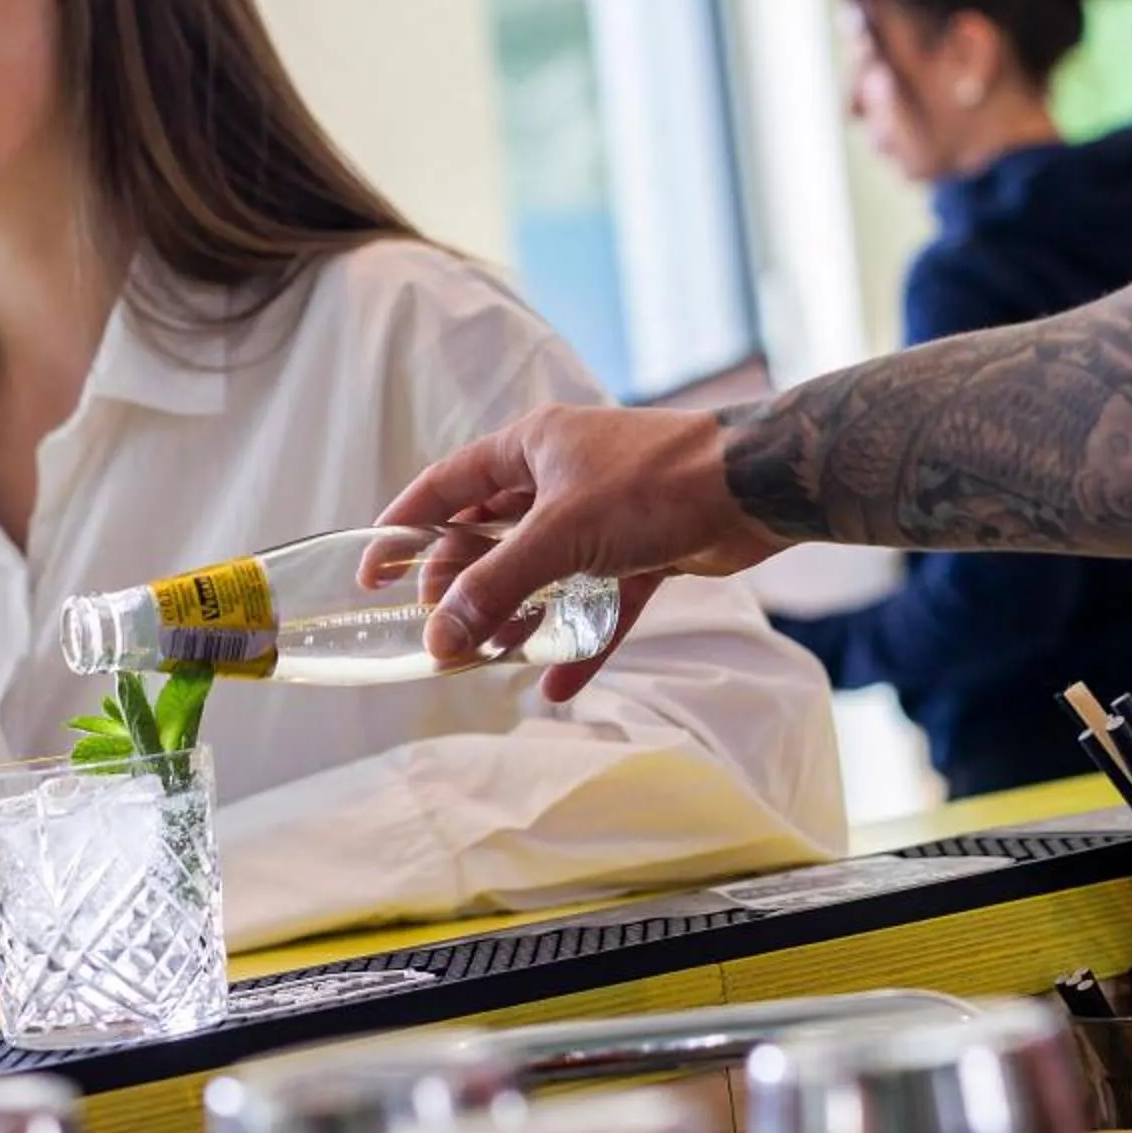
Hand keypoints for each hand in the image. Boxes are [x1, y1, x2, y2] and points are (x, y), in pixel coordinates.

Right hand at [377, 403, 788, 701]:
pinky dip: (579, 639)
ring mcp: (603, 514)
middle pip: (491, 535)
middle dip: (464, 585)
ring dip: (518, 616)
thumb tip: (440, 636)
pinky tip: (556, 685)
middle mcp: (561, 476)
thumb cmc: (654, 485)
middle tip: (441, 628)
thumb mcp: (562, 536)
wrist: (756, 487)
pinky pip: (599, 602)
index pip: (446, 486)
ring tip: (489, 659)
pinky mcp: (644, 549)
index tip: (375, 571)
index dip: (406, 526)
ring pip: (544, 572)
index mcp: (530, 448)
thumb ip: (497, 587)